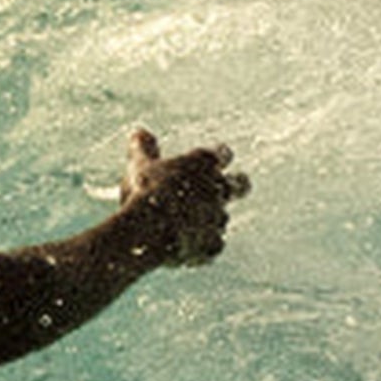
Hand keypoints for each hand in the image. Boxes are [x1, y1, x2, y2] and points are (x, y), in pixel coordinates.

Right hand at [116, 127, 247, 266]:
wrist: (148, 230)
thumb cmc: (144, 191)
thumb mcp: (139, 165)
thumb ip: (143, 149)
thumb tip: (139, 132)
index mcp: (203, 163)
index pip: (223, 153)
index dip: (219, 156)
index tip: (214, 159)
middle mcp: (218, 189)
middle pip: (241, 185)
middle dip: (238, 185)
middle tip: (233, 186)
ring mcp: (218, 219)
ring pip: (222, 218)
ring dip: (209, 220)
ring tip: (186, 225)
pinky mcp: (212, 245)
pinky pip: (211, 246)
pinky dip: (200, 247)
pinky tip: (184, 248)